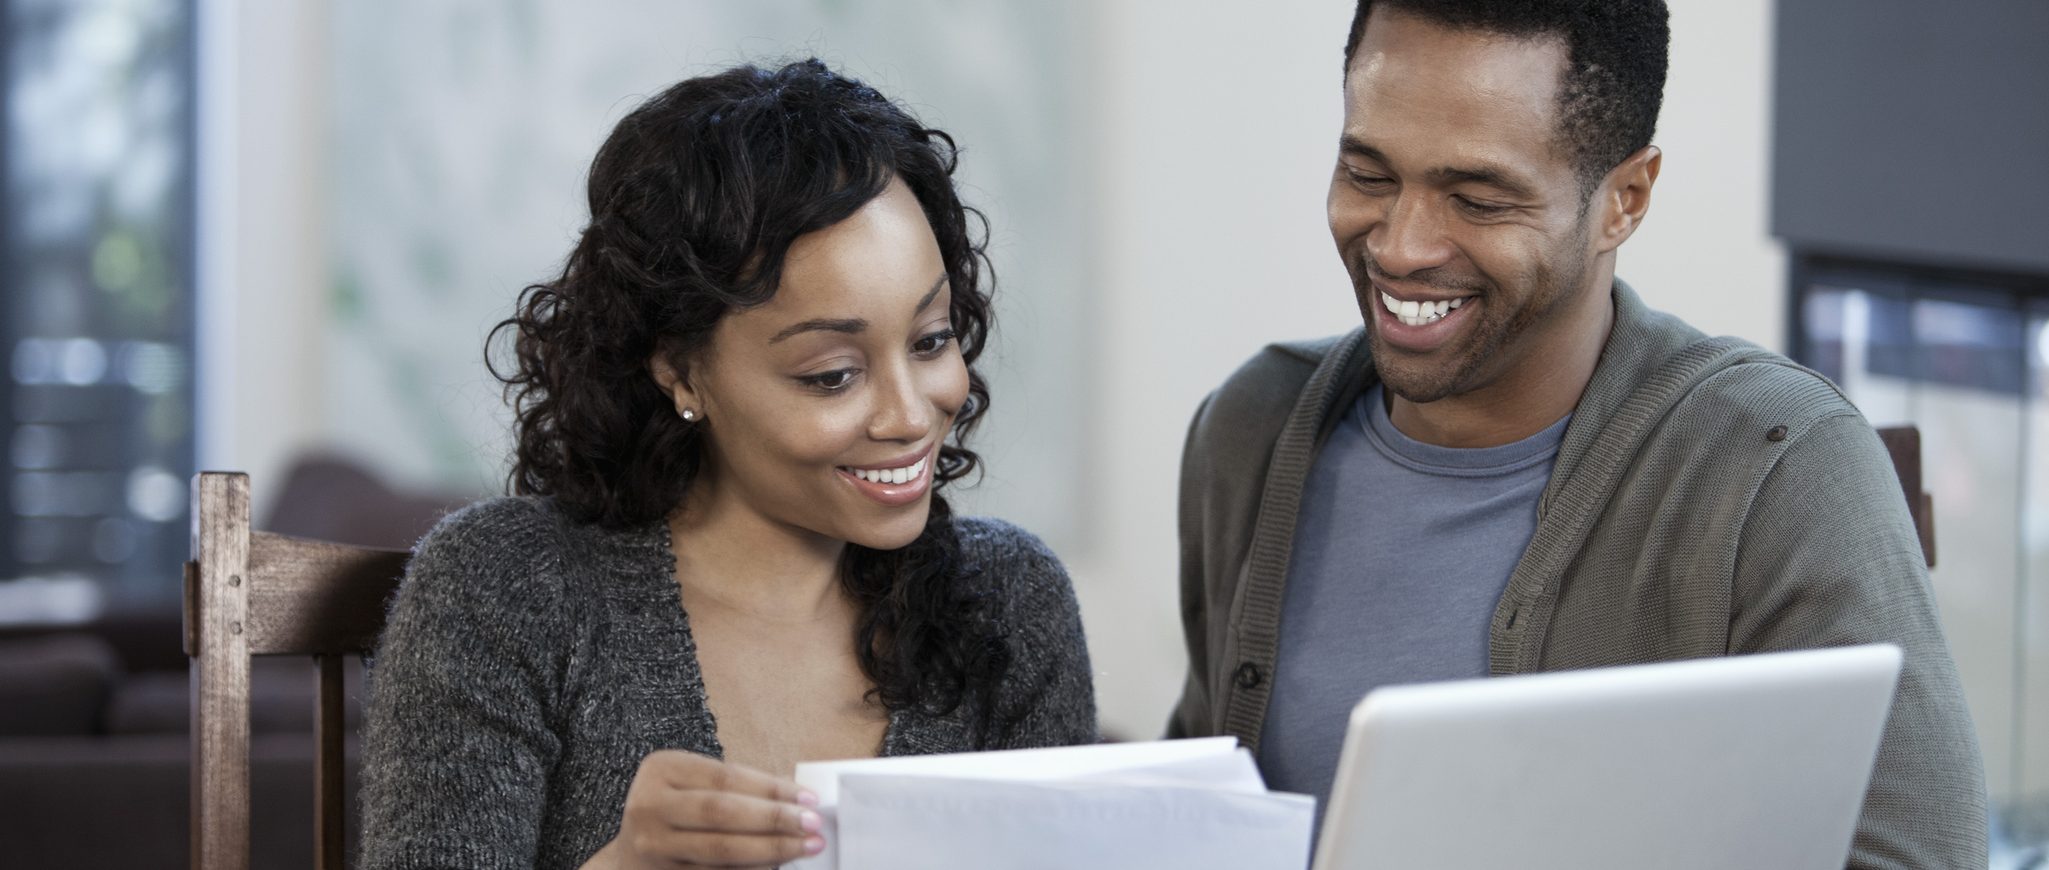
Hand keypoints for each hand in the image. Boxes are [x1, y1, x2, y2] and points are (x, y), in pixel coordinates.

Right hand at [595, 750, 824, 868]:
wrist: (632, 853)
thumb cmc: (676, 811)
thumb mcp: (693, 785)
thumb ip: (736, 787)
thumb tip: (797, 799)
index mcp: (661, 769)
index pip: (726, 777)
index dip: (771, 789)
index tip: (808, 798)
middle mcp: (649, 806)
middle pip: (723, 812)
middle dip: (775, 819)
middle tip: (813, 824)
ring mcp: (652, 846)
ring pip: (722, 849)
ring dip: (772, 849)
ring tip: (806, 846)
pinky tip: (777, 866)